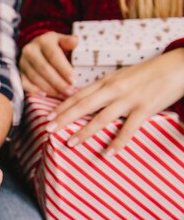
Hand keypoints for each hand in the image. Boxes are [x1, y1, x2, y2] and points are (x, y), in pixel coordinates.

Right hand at [20, 32, 77, 97]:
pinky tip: (45, 95)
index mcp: (43, 41)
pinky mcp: (19, 72)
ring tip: (62, 95)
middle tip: (69, 91)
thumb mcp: (61, 40)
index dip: (64, 69)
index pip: (54, 56)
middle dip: (58, 82)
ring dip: (49, 88)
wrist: (36, 47)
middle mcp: (30, 51)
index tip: (74, 81)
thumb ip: (68, 41)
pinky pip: (24, 83)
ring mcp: (23, 62)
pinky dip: (34, 90)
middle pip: (44, 69)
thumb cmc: (53, 46)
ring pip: (35, 78)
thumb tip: (75, 40)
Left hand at [45, 48, 183, 153]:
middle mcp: (114, 89)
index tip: (48, 117)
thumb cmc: (148, 73)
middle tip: (48, 129)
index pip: (79, 95)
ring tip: (70, 143)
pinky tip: (108, 153)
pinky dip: (118, 142)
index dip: (62, 107)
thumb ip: (103, 88)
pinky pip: (129, 129)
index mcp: (107, 81)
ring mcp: (129, 99)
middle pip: (84, 105)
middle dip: (64, 118)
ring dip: (84, 132)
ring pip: (102, 118)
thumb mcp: (121, 76)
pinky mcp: (145, 108)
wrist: (178, 66)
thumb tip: (84, 99)